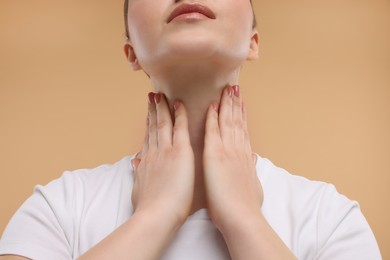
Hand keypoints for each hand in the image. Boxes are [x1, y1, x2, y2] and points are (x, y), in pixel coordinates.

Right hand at [132, 93, 194, 223]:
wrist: (156, 215)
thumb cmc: (149, 208)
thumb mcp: (138, 188)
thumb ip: (138, 173)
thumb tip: (135, 162)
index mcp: (146, 162)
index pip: (148, 138)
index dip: (148, 124)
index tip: (148, 114)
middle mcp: (154, 152)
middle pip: (153, 127)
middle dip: (152, 111)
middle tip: (152, 97)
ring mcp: (166, 150)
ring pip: (163, 123)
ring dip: (162, 107)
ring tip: (160, 94)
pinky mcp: (180, 151)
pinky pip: (179, 127)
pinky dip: (179, 114)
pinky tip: (179, 103)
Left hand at [203, 85, 262, 229]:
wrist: (242, 217)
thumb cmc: (246, 207)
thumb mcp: (253, 185)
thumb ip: (251, 169)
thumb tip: (253, 159)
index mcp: (245, 157)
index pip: (243, 131)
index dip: (242, 115)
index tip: (241, 103)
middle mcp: (238, 150)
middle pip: (237, 121)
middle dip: (236, 103)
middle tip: (235, 88)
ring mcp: (228, 150)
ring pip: (227, 121)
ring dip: (227, 104)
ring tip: (228, 89)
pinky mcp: (215, 155)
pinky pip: (213, 131)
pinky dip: (213, 117)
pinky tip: (212, 105)